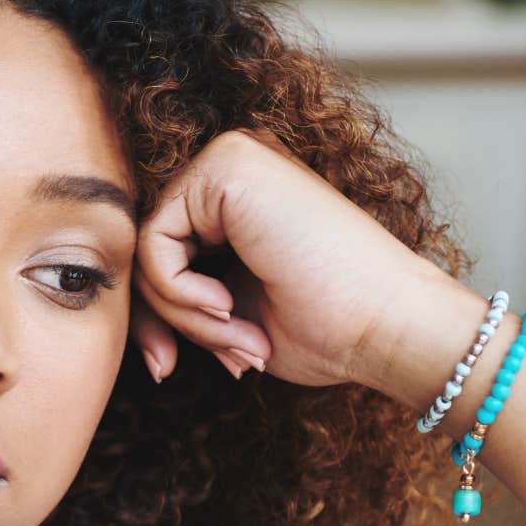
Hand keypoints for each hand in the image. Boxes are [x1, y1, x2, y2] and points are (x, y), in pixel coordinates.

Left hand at [130, 128, 449, 388]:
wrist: (388, 326)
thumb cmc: (328, 328)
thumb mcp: (229, 317)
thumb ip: (179, 301)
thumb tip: (137, 331)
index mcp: (237, 197)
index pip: (157, 254)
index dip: (153, 317)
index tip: (166, 367)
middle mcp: (232, 166)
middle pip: (143, 249)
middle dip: (158, 319)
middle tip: (192, 363)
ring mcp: (230, 158)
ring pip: (145, 249)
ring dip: (180, 315)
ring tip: (238, 337)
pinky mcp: (226, 167)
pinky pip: (153, 244)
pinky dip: (178, 294)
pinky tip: (228, 307)